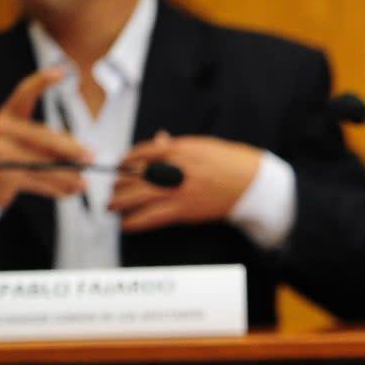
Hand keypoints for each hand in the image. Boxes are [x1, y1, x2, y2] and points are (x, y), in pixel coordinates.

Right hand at [0, 67, 90, 206]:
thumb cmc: (7, 159)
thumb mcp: (24, 145)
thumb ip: (49, 145)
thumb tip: (83, 155)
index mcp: (7, 116)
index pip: (23, 93)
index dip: (41, 82)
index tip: (61, 72)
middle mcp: (0, 129)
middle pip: (43, 136)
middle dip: (70, 149)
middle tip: (90, 157)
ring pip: (43, 163)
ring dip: (67, 176)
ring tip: (83, 183)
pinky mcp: (1, 172)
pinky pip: (37, 180)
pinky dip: (55, 188)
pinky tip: (68, 192)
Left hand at [111, 132, 261, 230]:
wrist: (252, 184)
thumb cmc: (232, 163)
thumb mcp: (203, 145)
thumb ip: (177, 145)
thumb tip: (159, 140)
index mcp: (179, 149)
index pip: (141, 152)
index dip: (126, 160)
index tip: (122, 165)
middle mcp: (174, 168)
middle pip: (134, 175)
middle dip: (118, 183)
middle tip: (112, 188)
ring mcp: (178, 190)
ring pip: (137, 196)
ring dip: (120, 202)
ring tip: (112, 207)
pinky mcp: (184, 209)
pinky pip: (152, 216)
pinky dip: (136, 222)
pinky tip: (126, 224)